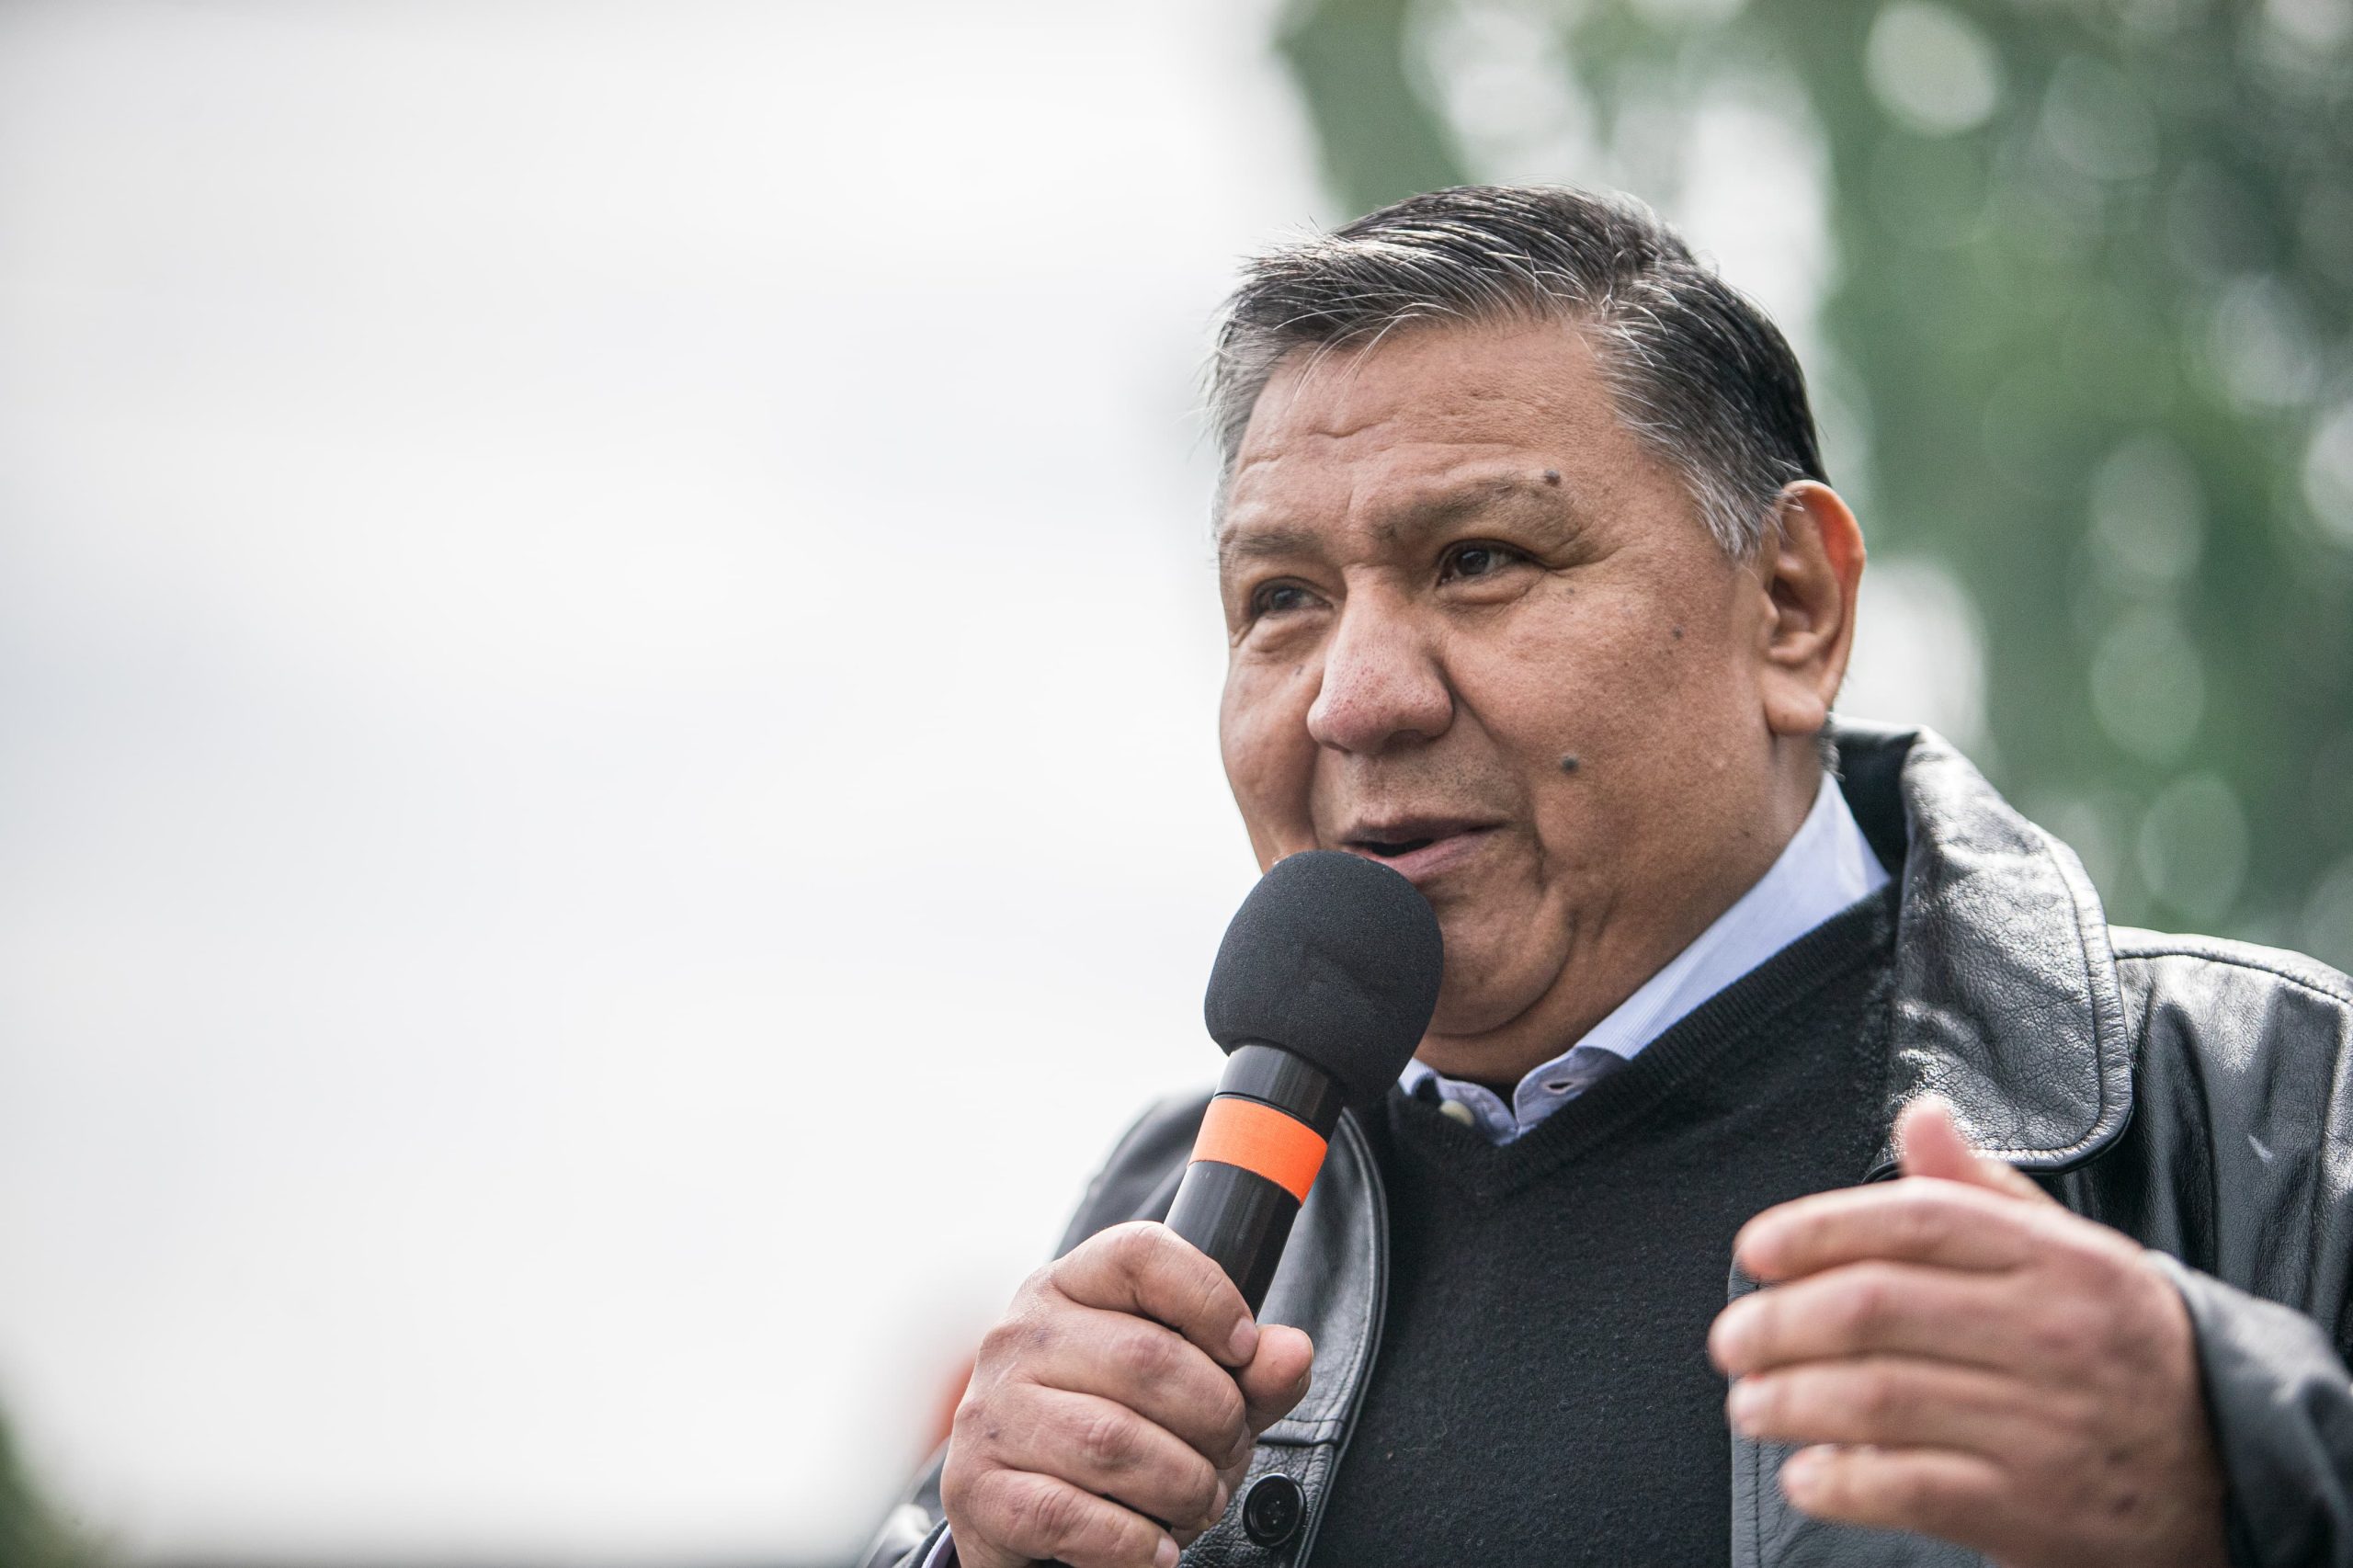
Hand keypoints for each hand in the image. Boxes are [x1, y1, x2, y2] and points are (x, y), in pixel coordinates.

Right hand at [941, 1220, 1315, 1567]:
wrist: (1022, 1515)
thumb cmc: (1113, 1433)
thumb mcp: (1192, 1394)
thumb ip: (1250, 1374)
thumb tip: (1290, 1352)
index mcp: (1070, 1288)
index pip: (1141, 1253)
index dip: (1209, 1296)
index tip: (1244, 1350)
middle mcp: (1020, 1337)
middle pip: (1146, 1358)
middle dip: (1216, 1419)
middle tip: (1228, 1453)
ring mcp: (991, 1411)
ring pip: (1113, 1442)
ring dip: (1183, 1487)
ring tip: (1199, 1501)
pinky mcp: (977, 1487)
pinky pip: (1069, 1514)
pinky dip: (1132, 1542)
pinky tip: (1157, 1546)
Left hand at [1708, 1098, 2228, 1567]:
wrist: (2232, 1472)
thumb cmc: (2123, 1351)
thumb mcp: (2073, 1255)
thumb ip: (1983, 1191)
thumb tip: (1918, 1113)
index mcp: (2056, 1261)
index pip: (1913, 1222)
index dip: (1816, 1229)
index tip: (1755, 1250)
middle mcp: (2050, 1335)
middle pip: (1873, 1308)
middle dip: (1777, 1324)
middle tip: (1731, 1340)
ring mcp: (2042, 1426)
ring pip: (1876, 1397)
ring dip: (1787, 1401)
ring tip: (1749, 1403)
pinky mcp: (2030, 1509)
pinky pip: (1906, 1488)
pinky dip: (1837, 1480)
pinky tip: (1804, 1472)